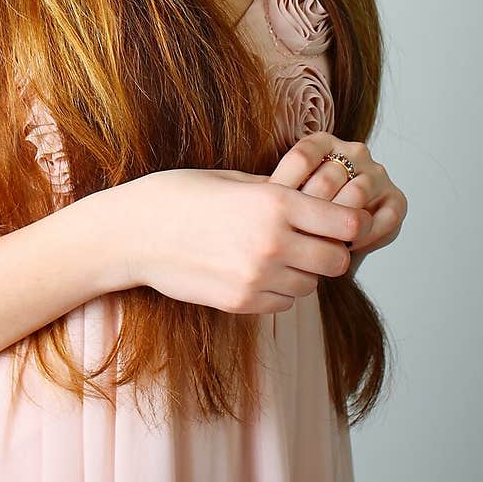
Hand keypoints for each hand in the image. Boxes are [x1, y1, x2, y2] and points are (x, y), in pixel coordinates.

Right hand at [120, 167, 373, 313]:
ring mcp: (257, 278)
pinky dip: (280, 290)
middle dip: (330, 251)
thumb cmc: (180, 195)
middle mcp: (273, 243)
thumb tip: (315, 199)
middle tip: (312, 240)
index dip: (349, 222)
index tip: (337, 219)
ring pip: (311, 286)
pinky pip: (284, 302)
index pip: (347, 224)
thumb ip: (278, 191)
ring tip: (278, 254)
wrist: (133, 233)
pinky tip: (256, 270)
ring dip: (305, 272)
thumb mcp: (234, 178)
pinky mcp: (241, 302)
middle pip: (336, 261)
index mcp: (275, 203)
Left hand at [269, 131, 407, 278]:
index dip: (287, 185)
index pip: (304, 156)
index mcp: (324, 143)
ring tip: (319, 243)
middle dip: (310, 209)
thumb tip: (256, 192)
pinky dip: (365, 233)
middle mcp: (355, 153)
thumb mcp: (280, 199)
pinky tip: (346, 248)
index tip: (272, 212)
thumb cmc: (295, 218)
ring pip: (357, 193)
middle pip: (330, 176)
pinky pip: (384, 216)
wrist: (323, 242)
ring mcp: (378, 175)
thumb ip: (272, 191)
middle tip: (292, 234)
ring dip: (337, 222)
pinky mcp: (396, 202)